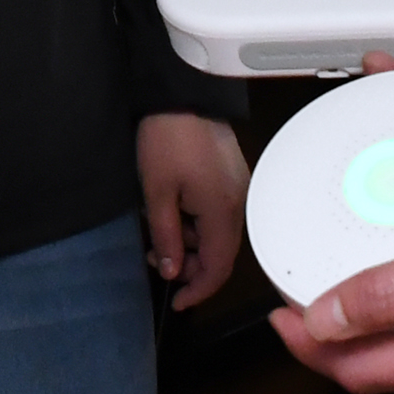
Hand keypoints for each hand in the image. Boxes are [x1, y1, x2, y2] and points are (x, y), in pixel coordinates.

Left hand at [136, 113, 249, 310]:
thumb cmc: (167, 140)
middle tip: (155, 258)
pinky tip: (173, 213)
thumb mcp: (157, 193)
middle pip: (219, 253)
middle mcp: (239, 204)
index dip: (197, 290)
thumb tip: (172, 271)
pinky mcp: (231, 177)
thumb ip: (167, 237)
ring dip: (188, 242)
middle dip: (188, 264)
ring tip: (157, 232)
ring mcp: (237, 189)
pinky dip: (196, 223)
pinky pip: (217, 214)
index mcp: (223, 212)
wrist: (182, 92)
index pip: (218, 267)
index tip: (176, 301)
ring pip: (217, 234)